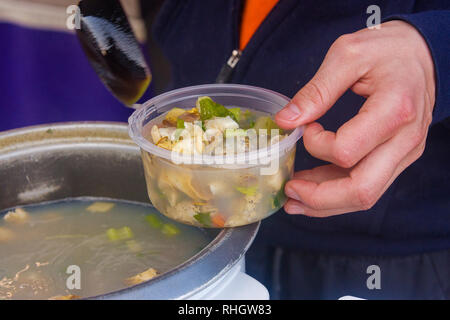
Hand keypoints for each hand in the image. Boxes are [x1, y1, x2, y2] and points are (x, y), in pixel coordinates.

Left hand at [275, 21, 435, 216]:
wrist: (422, 53)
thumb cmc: (386, 50)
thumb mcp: (347, 55)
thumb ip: (316, 91)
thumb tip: (286, 121)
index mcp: (394, 110)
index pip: (347, 150)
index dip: (317, 146)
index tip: (305, 128)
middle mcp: (405, 140)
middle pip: (361, 190)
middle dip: (319, 199)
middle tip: (289, 192)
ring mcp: (405, 153)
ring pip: (365, 196)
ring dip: (326, 203)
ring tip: (294, 200)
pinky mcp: (399, 158)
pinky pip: (368, 185)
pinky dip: (338, 192)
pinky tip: (314, 188)